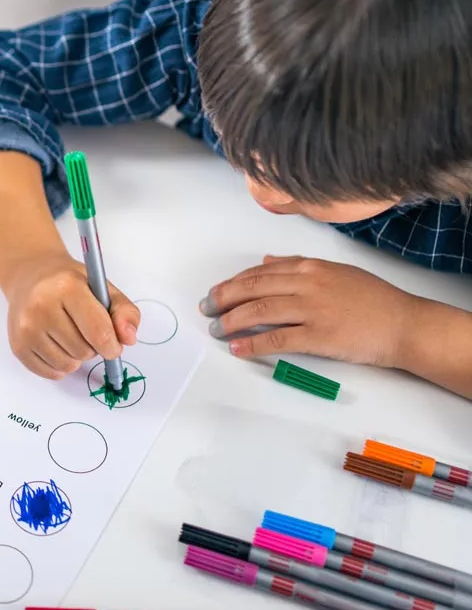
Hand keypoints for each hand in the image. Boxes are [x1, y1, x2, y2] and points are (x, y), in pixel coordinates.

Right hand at [4, 251, 140, 379]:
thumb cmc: (69, 283)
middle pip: (84, 351)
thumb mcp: (102, 287)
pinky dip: (60, 365)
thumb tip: (128, 338)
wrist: (30, 278)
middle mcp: (41, 306)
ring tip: (69, 336)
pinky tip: (56, 345)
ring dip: (76, 357)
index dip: (112, 345)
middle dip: (92, 347)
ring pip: (68, 365)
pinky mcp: (17, 345)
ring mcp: (25, 327)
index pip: (98, 332)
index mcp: (66, 287)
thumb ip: (124, 311)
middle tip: (84, 330)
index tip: (113, 345)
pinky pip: (51, 373)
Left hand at [204, 255, 418, 367]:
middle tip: (206, 308)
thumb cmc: (373, 299)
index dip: (233, 283)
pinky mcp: (318, 337)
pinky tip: (237, 348)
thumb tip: (267, 262)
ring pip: (258, 312)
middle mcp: (307, 284)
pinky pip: (277, 339)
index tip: (217, 292)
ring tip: (216, 329)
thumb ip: (299, 266)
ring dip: (231, 321)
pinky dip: (252, 344)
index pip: (259, 273)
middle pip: (252, 288)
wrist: (404, 324)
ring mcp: (312, 310)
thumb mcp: (336, 272)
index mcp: (310, 267)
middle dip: (223, 298)